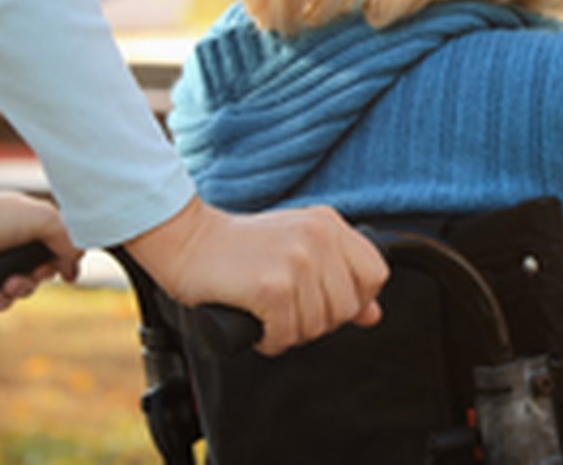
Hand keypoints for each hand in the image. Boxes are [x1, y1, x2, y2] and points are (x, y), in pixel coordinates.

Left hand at [0, 156, 81, 320]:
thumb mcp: (45, 219)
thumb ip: (70, 241)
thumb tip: (74, 270)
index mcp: (27, 237)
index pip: (49, 264)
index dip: (49, 272)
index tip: (42, 270)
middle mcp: (6, 254)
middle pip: (28, 285)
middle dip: (24, 288)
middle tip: (12, 281)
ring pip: (6, 300)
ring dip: (3, 302)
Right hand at [125, 197, 388, 355]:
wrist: (187, 241)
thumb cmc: (240, 248)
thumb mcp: (298, 248)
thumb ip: (340, 275)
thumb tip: (373, 314)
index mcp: (329, 224)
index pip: (375, 274)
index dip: (356, 298)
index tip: (326, 301)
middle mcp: (319, 237)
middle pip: (347, 308)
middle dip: (318, 321)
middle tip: (288, 310)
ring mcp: (298, 261)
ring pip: (318, 325)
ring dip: (290, 331)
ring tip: (268, 312)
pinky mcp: (274, 287)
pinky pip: (287, 335)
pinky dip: (269, 339)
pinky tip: (256, 320)